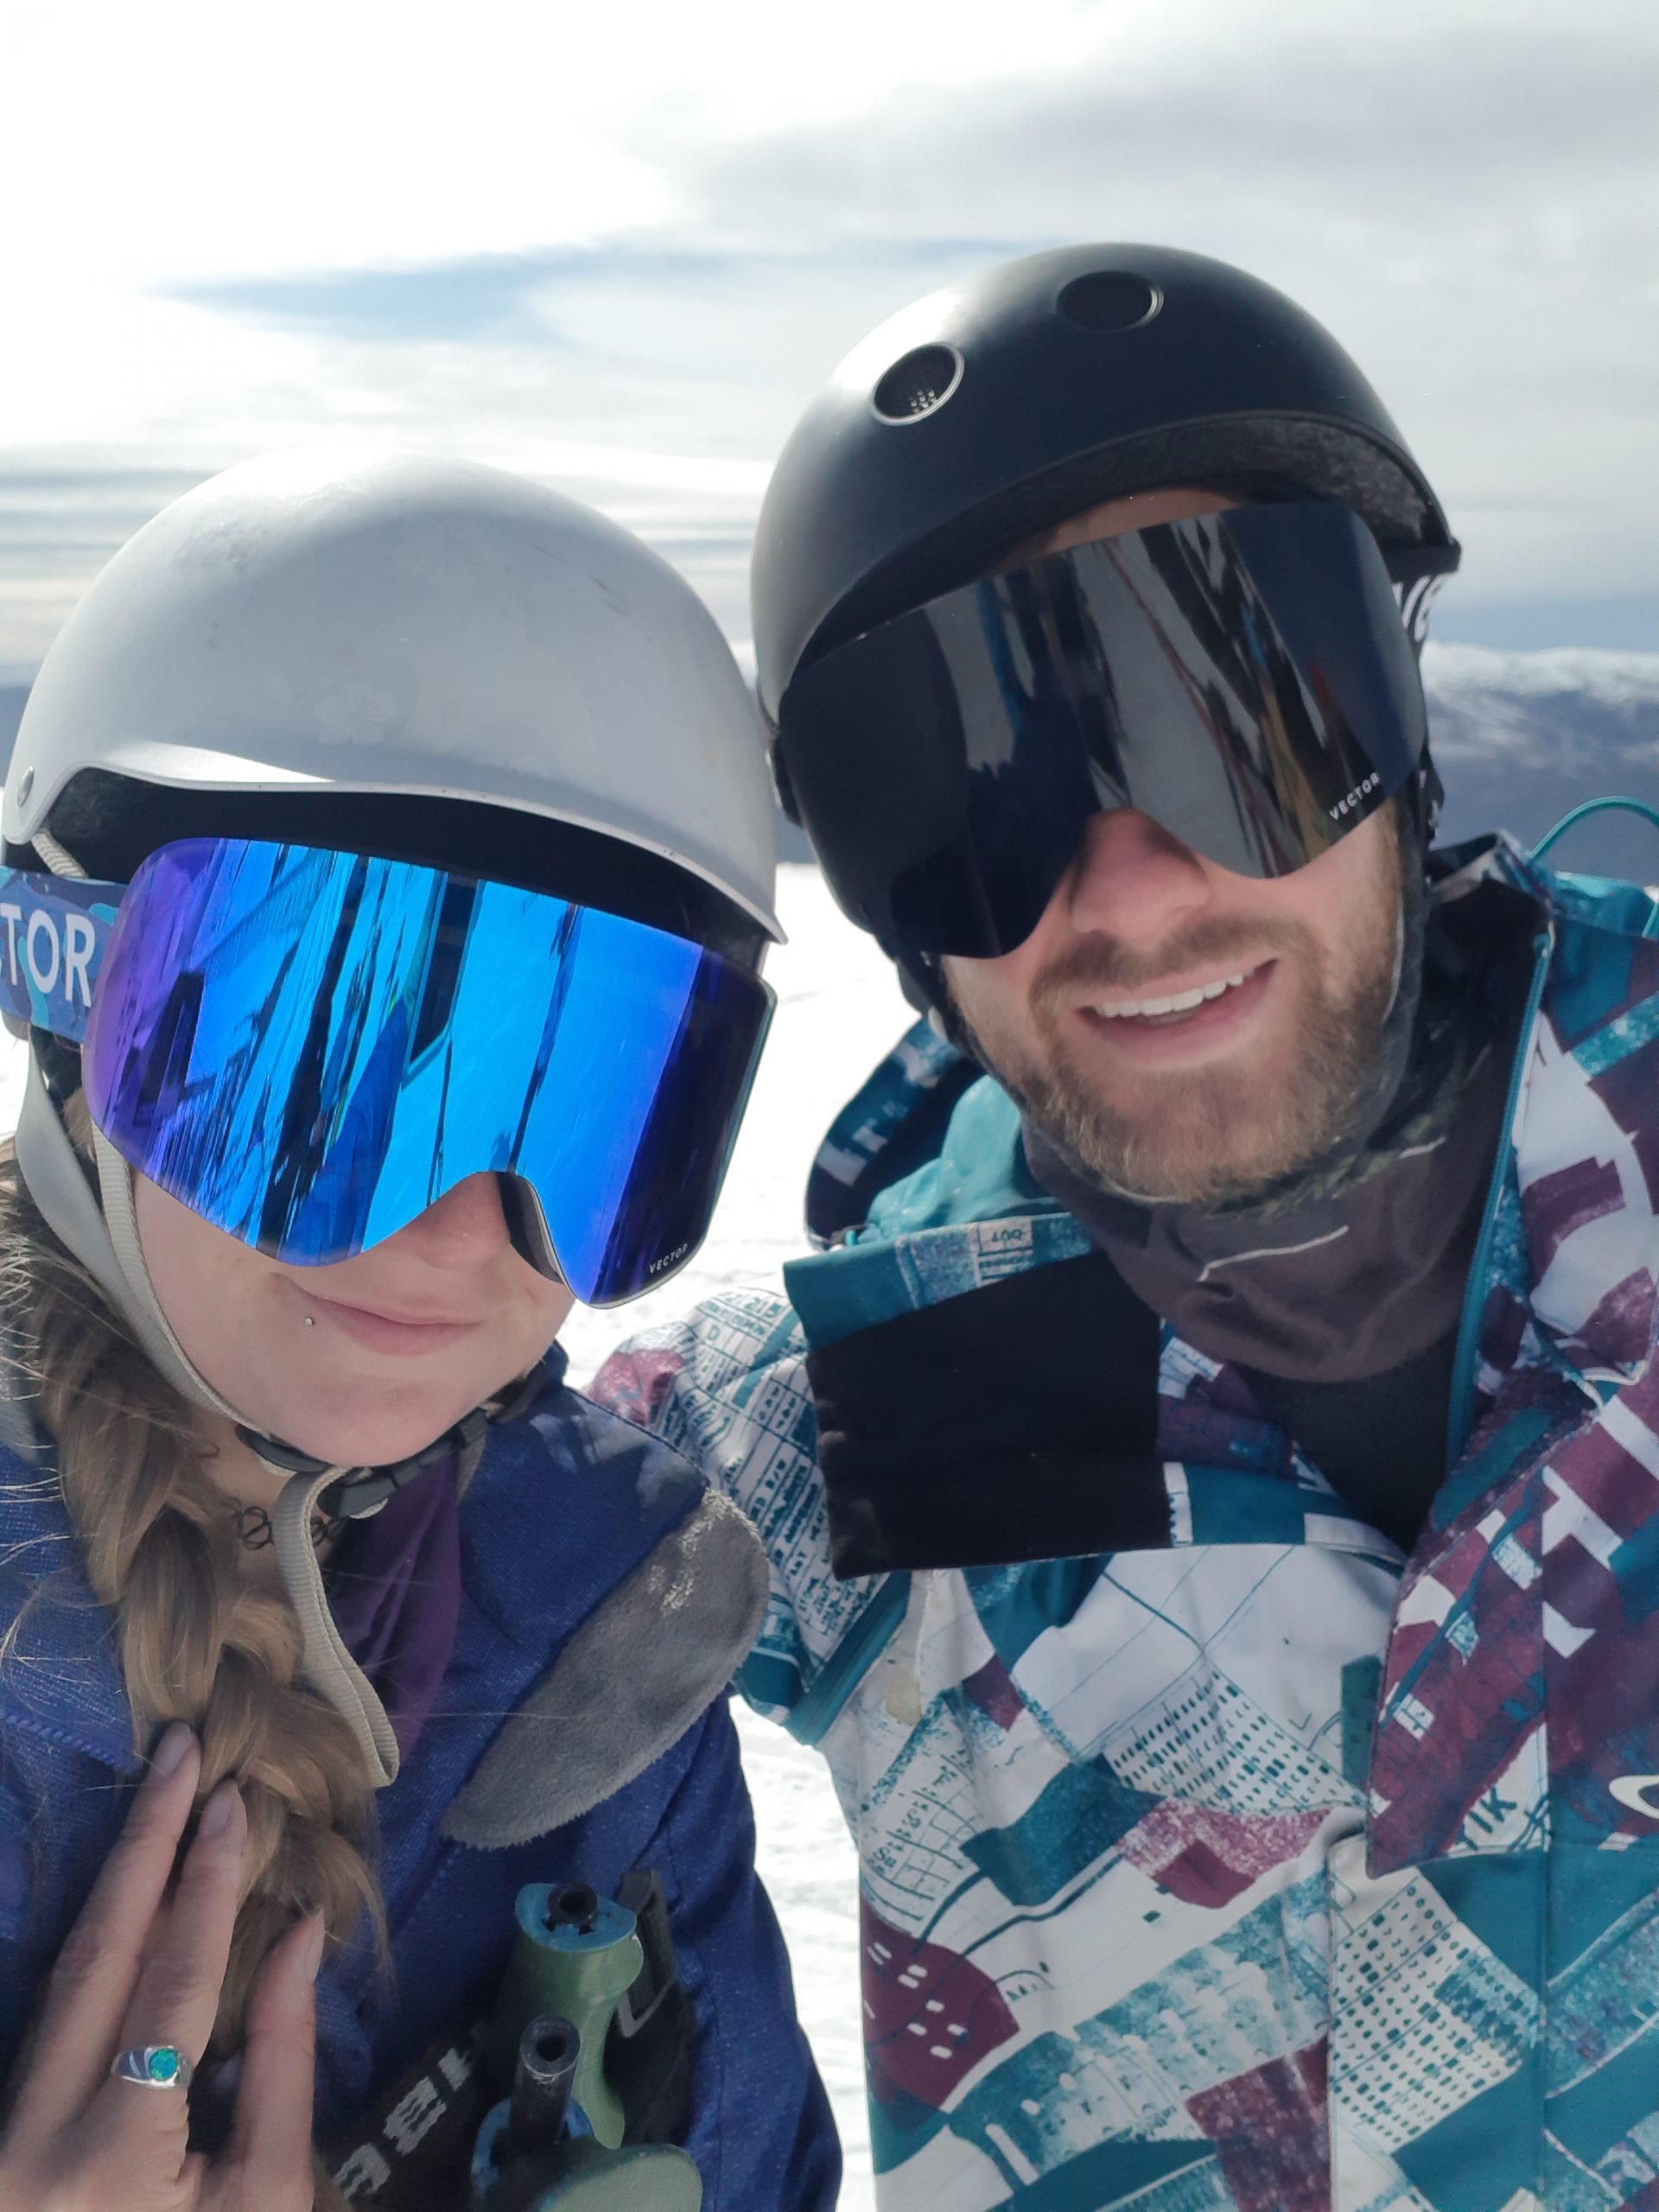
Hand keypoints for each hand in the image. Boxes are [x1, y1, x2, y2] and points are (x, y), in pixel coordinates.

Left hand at [0, 1723, 323, 2210]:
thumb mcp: (267, 2195)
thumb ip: (283, 2061)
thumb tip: (300, 1933)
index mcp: (114, 2156)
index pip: (170, 1982)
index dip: (208, 1887)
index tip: (234, 1802)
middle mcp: (36, 2135)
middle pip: (95, 1954)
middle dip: (143, 1844)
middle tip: (180, 1749)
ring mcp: (5, 2132)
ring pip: (58, 1976)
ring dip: (115, 1879)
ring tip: (157, 1794)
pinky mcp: (4, 2128)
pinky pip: (49, 2011)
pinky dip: (97, 1939)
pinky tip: (127, 1886)